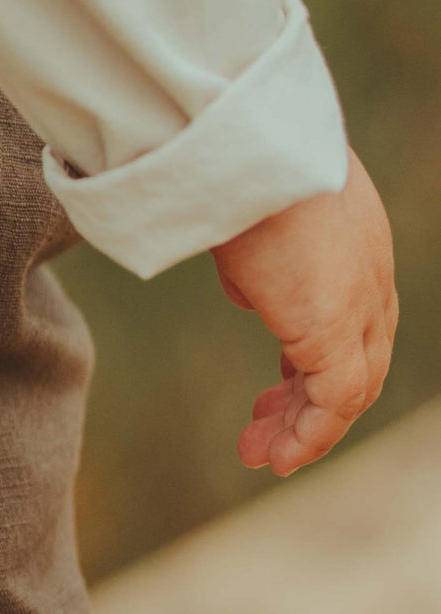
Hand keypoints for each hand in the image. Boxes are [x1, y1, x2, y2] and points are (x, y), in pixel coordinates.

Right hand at [209, 146, 397, 476]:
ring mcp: (361, 308)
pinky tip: (278, 455)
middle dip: (307, 410)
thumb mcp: (254, 223)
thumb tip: (255, 293)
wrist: (251, 157)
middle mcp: (372, 283)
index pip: (351, 329)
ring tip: (261, 456)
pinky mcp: (338, 333)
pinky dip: (310, 436)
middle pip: (357, 366)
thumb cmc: (242, 175)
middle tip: (264, 436)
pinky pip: (335, 403)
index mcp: (358, 252)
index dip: (311, 371)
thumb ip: (262, 262)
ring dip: (303, 430)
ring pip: (350, 392)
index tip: (272, 397)